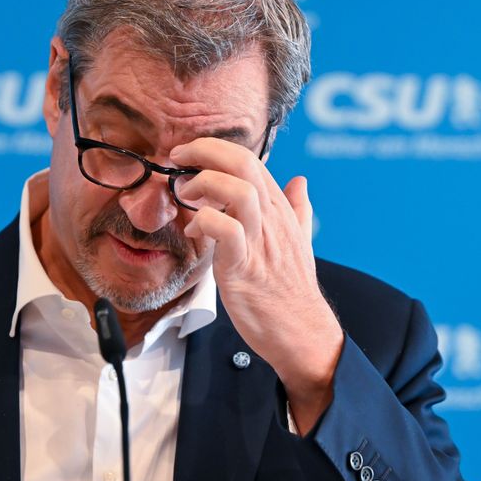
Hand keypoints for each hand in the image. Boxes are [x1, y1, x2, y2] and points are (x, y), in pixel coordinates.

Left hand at [170, 137, 343, 432]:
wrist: (302, 331)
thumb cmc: (292, 288)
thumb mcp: (300, 241)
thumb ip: (297, 209)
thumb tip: (301, 181)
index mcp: (279, 208)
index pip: (249, 159)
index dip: (213, 148)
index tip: (188, 154)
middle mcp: (272, 218)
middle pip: (243, 163)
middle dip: (204, 151)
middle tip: (177, 158)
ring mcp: (260, 241)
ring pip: (239, 190)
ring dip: (204, 184)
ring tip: (186, 195)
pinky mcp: (244, 267)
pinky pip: (227, 231)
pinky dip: (205, 222)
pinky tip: (194, 229)